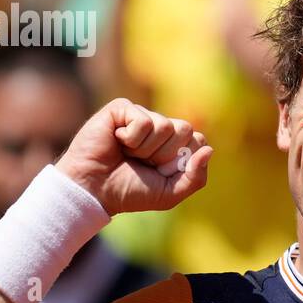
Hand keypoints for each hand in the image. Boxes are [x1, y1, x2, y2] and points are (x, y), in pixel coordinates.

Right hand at [56, 98, 212, 214]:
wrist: (94, 190)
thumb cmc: (129, 192)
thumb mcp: (170, 193)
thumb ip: (196, 177)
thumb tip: (209, 150)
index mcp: (173, 145)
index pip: (198, 140)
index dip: (182, 160)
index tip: (161, 172)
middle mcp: (159, 127)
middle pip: (185, 129)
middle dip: (165, 154)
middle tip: (144, 163)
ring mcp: (141, 115)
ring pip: (165, 125)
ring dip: (146, 149)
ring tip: (128, 154)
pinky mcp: (122, 108)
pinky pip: (143, 121)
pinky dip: (132, 139)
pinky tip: (117, 142)